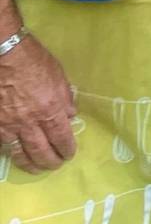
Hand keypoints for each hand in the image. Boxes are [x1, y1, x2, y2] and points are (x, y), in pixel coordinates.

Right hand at [0, 30, 76, 171]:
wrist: (4, 54)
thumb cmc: (34, 61)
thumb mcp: (59, 76)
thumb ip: (65, 98)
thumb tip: (70, 116)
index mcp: (50, 109)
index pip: (61, 137)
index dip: (66, 149)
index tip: (69, 154)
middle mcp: (29, 122)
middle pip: (40, 150)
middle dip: (50, 161)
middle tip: (55, 166)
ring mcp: (8, 125)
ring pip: (19, 153)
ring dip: (29, 164)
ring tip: (36, 169)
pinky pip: (3, 144)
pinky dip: (10, 153)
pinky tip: (15, 155)